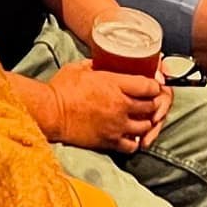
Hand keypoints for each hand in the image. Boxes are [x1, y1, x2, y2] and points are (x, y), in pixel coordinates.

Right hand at [46, 59, 169, 153]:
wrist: (52, 113)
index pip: (147, 86)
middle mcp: (121, 105)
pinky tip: (131, 135)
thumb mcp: (78, 68)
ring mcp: (118, 126)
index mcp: (114, 84)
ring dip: (146, 121)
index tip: (152, 86)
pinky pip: (133, 144)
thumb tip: (101, 62)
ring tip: (141, 118)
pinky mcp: (111, 141)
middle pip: (150, 106)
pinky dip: (135, 140)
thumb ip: (94, 64)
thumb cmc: (62, 88)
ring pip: (146, 126)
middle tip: (149, 101)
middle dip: (153, 103)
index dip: (154, 86)